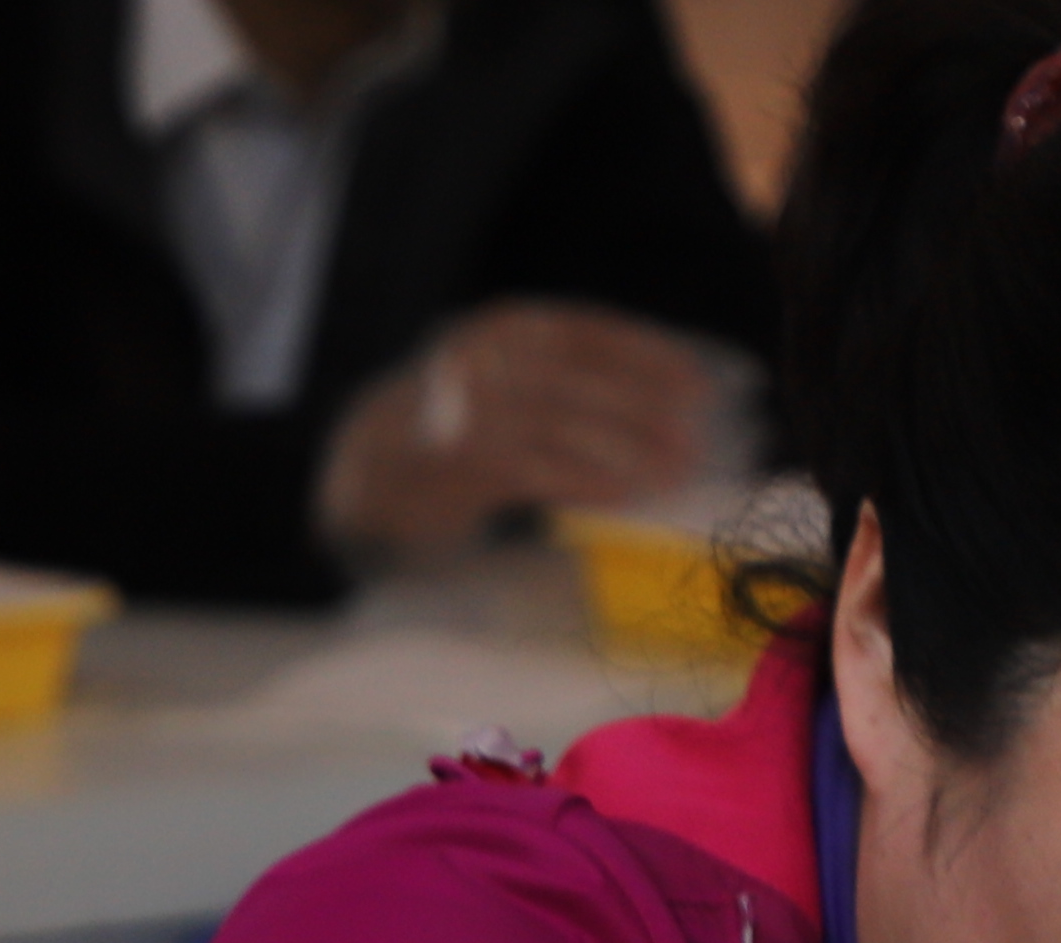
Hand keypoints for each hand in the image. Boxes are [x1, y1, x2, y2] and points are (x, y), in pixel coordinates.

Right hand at [314, 302, 731, 558]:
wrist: (361, 478)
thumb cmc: (455, 436)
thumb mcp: (512, 389)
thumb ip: (572, 387)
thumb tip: (668, 405)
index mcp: (503, 330)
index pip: (586, 333)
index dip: (647, 355)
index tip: (699, 383)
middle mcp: (479, 360)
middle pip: (577, 379)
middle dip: (644, 409)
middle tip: (698, 439)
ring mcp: (459, 412)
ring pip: (559, 423)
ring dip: (624, 449)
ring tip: (673, 472)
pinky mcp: (448, 466)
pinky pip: (530, 468)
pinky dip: (581, 479)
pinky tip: (621, 493)